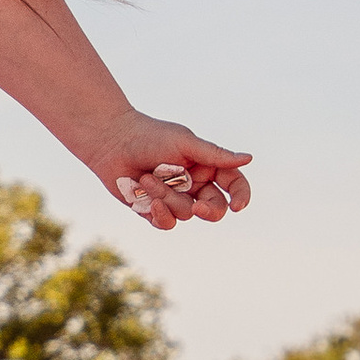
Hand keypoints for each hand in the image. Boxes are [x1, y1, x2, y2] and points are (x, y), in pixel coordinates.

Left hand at [95, 117, 252, 232]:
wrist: (111, 142)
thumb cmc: (149, 137)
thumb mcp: (185, 143)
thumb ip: (215, 155)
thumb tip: (249, 158)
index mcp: (206, 166)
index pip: (233, 184)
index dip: (240, 196)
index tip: (238, 206)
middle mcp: (193, 184)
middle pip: (215, 208)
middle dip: (209, 211)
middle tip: (199, 208)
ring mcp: (175, 198)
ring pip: (186, 214)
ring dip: (167, 198)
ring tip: (147, 179)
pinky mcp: (154, 209)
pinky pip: (167, 223)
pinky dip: (161, 215)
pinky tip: (150, 203)